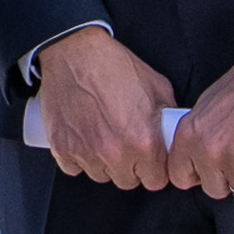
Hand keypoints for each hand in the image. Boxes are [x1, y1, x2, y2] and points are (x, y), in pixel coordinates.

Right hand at [33, 23, 180, 189]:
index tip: (148, 160)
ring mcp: (86, 152)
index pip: (155, 180)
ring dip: (103, 163)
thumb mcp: (157, 86)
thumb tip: (170, 131)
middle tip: (124, 145)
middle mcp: (116, 153)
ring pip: (100, 176)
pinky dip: (77, 158)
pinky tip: (82, 139)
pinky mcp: (62, 148)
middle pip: (127, 181)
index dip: (153, 169)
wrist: (75, 52)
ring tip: (102, 138)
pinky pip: (73, 168)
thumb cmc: (114, 65)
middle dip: (129, 167)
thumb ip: (166, 115)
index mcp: (144, 141)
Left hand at [170, 53, 233, 200]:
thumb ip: (198, 134)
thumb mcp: (208, 106)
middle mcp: (204, 148)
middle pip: (209, 186)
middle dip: (223, 177)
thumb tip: (196, 153)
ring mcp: (227, 158)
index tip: (209, 168)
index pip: (179, 175)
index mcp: (188, 133)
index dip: (198, 174)